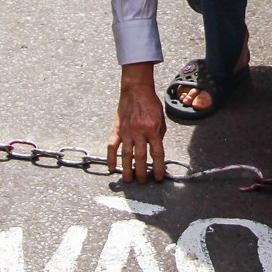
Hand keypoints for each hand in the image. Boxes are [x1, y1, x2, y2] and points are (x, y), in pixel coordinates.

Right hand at [109, 63, 167, 182]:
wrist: (136, 90)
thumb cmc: (150, 104)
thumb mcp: (160, 120)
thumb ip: (158, 137)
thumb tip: (156, 153)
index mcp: (153, 130)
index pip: (157, 154)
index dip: (158, 168)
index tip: (158, 177)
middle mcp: (139, 132)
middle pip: (140, 158)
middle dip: (142, 172)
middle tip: (142, 181)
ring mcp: (126, 132)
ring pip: (126, 155)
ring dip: (127, 170)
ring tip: (129, 180)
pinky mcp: (117, 130)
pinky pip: (111, 146)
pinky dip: (111, 158)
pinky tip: (111, 168)